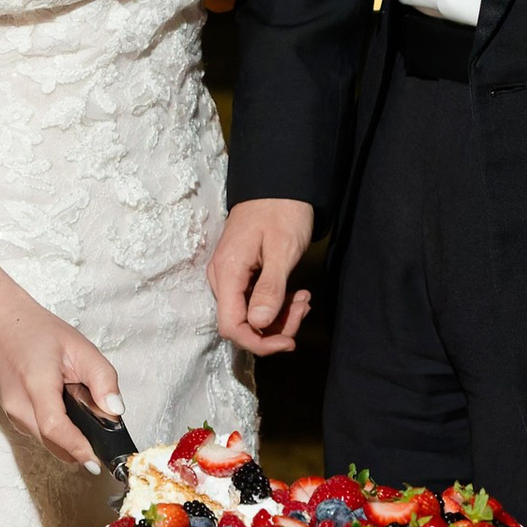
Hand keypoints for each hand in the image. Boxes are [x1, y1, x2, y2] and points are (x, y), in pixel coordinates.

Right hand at [0, 291, 126, 466]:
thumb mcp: (79, 347)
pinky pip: (40, 434)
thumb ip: (102, 378)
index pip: (55, 427)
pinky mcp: (12, 417)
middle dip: (79, 445)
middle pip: (53, 442)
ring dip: (69, 438)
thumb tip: (115, 410)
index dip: (77, 447)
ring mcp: (12, 414)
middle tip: (100, 434)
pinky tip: (64, 410)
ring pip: (47, 442)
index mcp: (35, 383)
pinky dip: (57, 431)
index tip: (95, 462)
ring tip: (80, 411)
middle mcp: (18, 404)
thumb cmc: (34, 332)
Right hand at [210, 198, 314, 356]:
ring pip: (251, 315)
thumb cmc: (282, 211)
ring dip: (280, 316)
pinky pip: (255, 301)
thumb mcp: (282, 251)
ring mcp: (230, 277)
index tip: (289, 341)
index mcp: (227, 272)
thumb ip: (270, 289)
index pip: (231, 326)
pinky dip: (277, 304)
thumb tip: (258, 324)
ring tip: (304, 299)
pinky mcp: (241, 275)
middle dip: (275, 327)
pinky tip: (297, 295)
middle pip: (242, 324)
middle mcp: (222, 278)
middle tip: (304, 309)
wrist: (279, 184)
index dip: (258, 342)